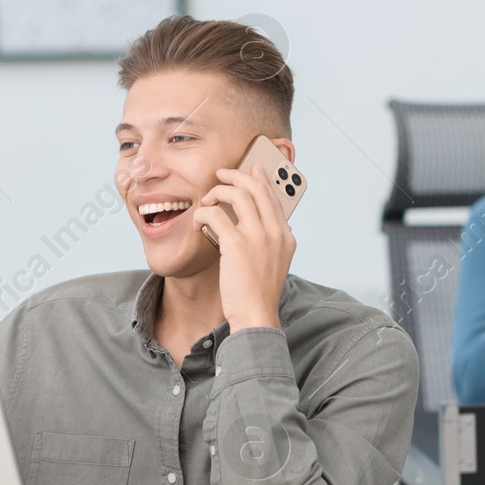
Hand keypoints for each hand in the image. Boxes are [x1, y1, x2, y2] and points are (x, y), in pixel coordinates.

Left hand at [193, 164, 295, 330]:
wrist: (256, 315)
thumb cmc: (259, 294)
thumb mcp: (275, 264)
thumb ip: (273, 244)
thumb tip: (267, 227)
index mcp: (286, 237)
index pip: (273, 198)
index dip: (261, 180)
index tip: (253, 169)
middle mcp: (276, 232)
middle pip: (257, 189)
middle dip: (237, 176)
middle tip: (221, 175)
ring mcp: (258, 236)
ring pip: (238, 194)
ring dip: (218, 192)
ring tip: (206, 200)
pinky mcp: (237, 243)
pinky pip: (216, 214)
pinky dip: (204, 213)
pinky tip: (198, 221)